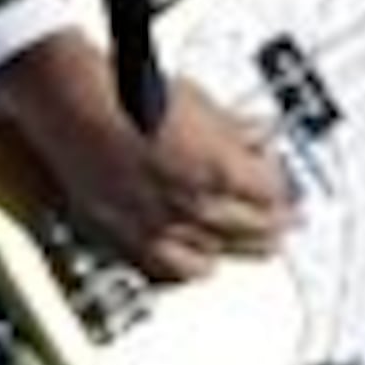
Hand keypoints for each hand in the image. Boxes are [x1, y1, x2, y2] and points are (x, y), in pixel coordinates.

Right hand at [0, 33, 291, 282]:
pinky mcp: (125, 237)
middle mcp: (194, 206)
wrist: (75, 103)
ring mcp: (159, 226)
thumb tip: (261, 137)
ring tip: (256, 247)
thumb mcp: (203, 103)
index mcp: (221, 170)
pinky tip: (202, 263)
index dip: (285, 194)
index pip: (273, 195)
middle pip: (253, 230)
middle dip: (274, 226)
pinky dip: (191, 267)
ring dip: (239, 249)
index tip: (289, 193)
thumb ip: (238, 129)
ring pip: (216, 254)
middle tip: (284, 224)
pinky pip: (170, 269)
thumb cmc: (131, 95)